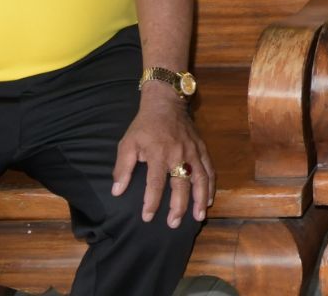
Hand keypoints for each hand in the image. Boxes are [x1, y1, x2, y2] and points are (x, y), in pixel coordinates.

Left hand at [111, 90, 212, 226]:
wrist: (166, 102)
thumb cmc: (144, 125)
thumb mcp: (127, 143)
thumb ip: (122, 168)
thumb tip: (117, 191)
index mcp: (158, 153)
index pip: (156, 182)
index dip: (152, 201)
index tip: (147, 217)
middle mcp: (178, 154)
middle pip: (181, 184)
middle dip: (179, 206)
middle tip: (173, 223)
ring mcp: (192, 151)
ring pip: (200, 178)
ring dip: (200, 199)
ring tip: (198, 217)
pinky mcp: (201, 148)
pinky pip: (209, 169)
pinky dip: (211, 185)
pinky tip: (208, 199)